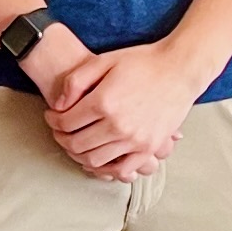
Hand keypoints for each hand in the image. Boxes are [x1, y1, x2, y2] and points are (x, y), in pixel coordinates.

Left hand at [42, 41, 199, 180]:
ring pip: (94, 160)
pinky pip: (122, 170)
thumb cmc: (142, 62)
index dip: (52, 120)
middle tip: (59, 131)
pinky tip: (100, 159)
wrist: (179, 69)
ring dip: (78, 155)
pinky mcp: (149, 147)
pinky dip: (106, 169)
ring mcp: (135, 140)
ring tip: (76, 144)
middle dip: (61, 138)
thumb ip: (76, 81)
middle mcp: (118, 125)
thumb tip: (58, 105)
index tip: (51, 115)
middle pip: (76, 144)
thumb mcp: (104, 60)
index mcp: (104, 102)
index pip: (65, 122)